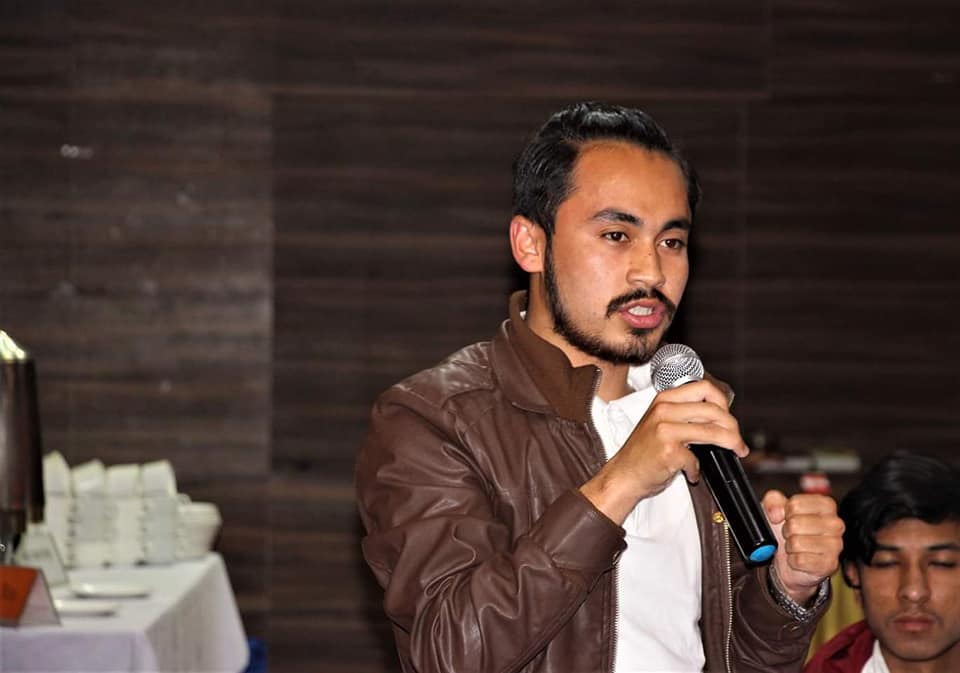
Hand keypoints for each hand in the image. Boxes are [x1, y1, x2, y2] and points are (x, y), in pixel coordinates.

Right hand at [581, 379, 747, 524]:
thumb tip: (719, 415)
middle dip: (733, 427)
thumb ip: (683, 413)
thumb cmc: (642, 452)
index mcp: (663, 399)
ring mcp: (665, 430)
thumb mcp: (659, 421)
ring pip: (713, 431)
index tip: (728, 417)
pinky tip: (692, 473)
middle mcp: (664, 410)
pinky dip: (698, 470)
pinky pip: (697, 460)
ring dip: (731, 443)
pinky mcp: (669, 452)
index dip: (723, 402)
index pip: (704, 388)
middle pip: (714, 410)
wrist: (623, 474)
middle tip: (737, 440)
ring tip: (735, 450)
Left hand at [763, 490, 843, 604]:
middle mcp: (835, 523)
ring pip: (796, 543)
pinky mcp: (830, 563)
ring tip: (796, 546)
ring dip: (790, 546)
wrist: (790, 560)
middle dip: (787, 530)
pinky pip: (800, 560)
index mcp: (825, 505)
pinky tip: (800, 558)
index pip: (795, 504)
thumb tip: (776, 512)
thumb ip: (772, 501)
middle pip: (794, 524)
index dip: (785, 513)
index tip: (789, 517)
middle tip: (792, 534)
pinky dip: (793, 561)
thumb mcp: (776, 509)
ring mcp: (835, 544)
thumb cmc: (788, 531)